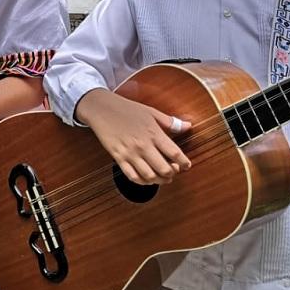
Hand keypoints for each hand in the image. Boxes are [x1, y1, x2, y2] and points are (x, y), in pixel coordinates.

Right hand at [76, 89, 191, 184]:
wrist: (102, 108)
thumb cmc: (127, 109)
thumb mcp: (151, 112)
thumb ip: (171, 122)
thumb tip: (188, 126)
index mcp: (153, 133)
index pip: (174, 153)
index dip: (184, 163)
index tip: (186, 165)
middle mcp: (143, 145)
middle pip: (164, 169)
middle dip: (173, 174)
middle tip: (174, 171)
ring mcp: (130, 153)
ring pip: (149, 176)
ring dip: (159, 180)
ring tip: (162, 176)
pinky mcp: (118, 157)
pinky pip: (132, 176)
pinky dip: (142, 181)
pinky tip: (146, 177)